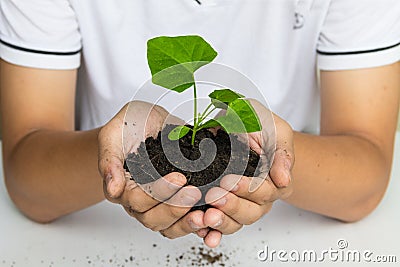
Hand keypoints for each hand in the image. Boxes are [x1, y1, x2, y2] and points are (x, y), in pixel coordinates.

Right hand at [98, 101, 206, 236]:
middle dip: (175, 208)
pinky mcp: (178, 200)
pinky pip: (185, 220)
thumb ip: (110, 161)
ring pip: (169, 226)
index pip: (137, 201)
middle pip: (153, 219)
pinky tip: (211, 219)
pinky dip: (199, 223)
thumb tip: (113, 189)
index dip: (158, 193)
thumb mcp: (113, 136)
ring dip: (187, 223)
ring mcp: (160, 203)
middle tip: (195, 193)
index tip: (179, 178)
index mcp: (122, 188)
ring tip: (206, 215)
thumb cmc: (129, 126)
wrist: (149, 121)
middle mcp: (140, 201)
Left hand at [201, 99, 294, 247]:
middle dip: (232, 206)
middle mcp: (258, 197)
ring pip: (233, 222)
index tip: (230, 181)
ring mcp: (238, 203)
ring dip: (220, 222)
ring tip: (206, 216)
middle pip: (250, 213)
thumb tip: (284, 180)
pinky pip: (216, 225)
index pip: (265, 194)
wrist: (235, 119)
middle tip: (215, 196)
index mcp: (275, 183)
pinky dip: (209, 231)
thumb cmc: (258, 123)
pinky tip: (202, 232)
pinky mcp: (219, 206)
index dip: (248, 190)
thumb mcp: (275, 131)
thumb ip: (281, 154)